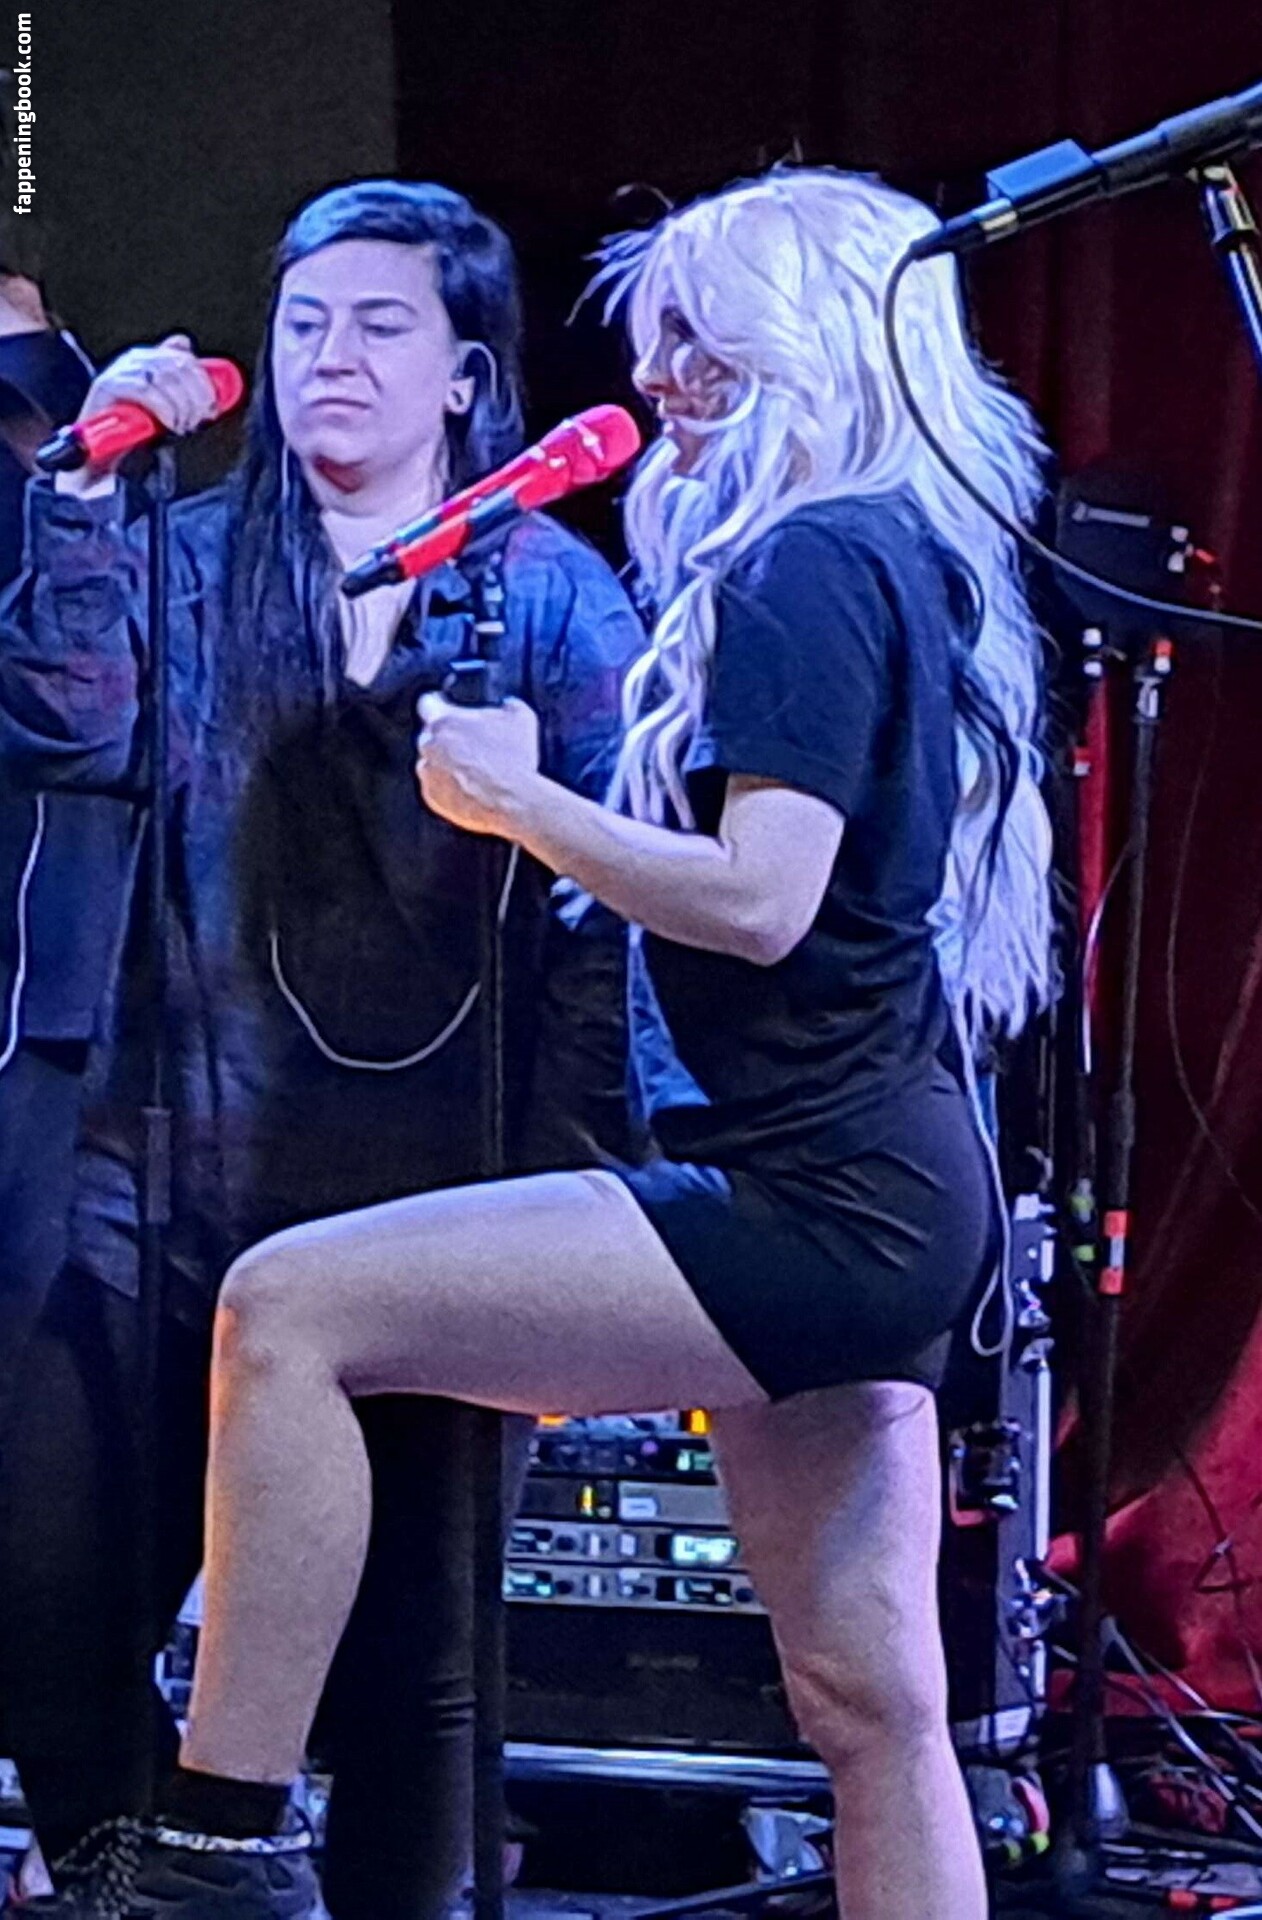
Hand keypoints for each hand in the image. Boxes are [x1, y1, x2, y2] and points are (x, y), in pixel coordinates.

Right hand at [79, 334, 219, 456]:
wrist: (100, 456)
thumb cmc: (136, 434)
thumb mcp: (167, 412)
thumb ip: (182, 390)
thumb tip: (191, 352)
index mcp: (152, 360)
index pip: (184, 358)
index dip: (203, 382)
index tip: (212, 410)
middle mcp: (136, 360)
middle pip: (176, 366)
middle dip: (195, 396)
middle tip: (198, 422)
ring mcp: (120, 370)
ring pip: (162, 376)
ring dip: (181, 404)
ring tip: (183, 427)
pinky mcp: (106, 385)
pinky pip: (144, 387)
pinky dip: (163, 406)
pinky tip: (169, 423)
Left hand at [416, 693, 541, 837]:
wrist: (513, 802)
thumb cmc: (515, 758)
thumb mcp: (522, 718)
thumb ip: (507, 704)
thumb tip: (506, 704)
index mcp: (444, 720)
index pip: (428, 702)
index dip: (438, 703)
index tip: (445, 706)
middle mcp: (429, 744)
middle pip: (430, 735)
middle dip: (446, 738)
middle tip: (471, 745)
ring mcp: (428, 772)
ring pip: (430, 762)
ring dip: (444, 763)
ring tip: (473, 771)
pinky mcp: (431, 796)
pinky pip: (435, 787)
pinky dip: (447, 786)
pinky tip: (470, 788)